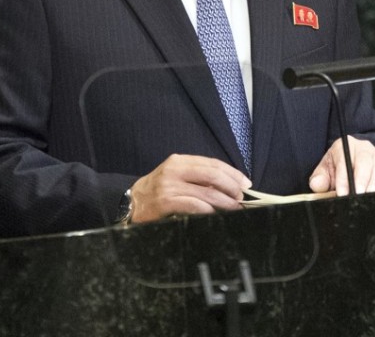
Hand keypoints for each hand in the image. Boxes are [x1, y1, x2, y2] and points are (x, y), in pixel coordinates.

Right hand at [129, 154, 251, 223]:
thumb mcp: (176, 176)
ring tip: (234, 207)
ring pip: (206, 192)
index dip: (232, 173)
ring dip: (225, 201)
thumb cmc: (157, 191)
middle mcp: (174, 170)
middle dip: (232, 187)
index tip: (246, 183)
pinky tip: (216, 213)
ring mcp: (169, 186)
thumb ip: (197, 177)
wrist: (129, 203)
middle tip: (242, 197)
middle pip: (212, 175)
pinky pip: (193, 205)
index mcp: (180, 161)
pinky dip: (208, 210)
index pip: (212, 164)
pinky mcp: (165, 202)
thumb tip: (228, 184)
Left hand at [308, 136, 374, 195]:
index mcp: (345, 146)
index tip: (342, 194)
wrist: (356, 156)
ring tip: (369, 200)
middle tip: (357, 197)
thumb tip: (317, 185)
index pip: (344, 162)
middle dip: (361, 183)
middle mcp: (364, 148)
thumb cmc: (339, 166)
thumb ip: (320, 178)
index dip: (343, 179)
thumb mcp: (326, 168)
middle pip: (365, 164)